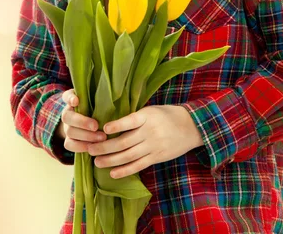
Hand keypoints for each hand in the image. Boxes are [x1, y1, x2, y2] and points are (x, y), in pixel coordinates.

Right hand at [58, 89, 106, 151]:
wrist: (92, 123)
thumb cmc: (100, 109)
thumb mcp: (100, 101)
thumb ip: (102, 98)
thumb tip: (116, 94)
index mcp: (74, 99)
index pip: (67, 96)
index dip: (70, 98)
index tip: (76, 101)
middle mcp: (68, 112)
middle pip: (67, 116)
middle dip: (82, 122)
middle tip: (96, 126)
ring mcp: (67, 127)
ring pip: (69, 132)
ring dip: (86, 136)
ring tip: (102, 138)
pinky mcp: (68, 140)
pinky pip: (69, 144)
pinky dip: (81, 147)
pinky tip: (93, 147)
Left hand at [87, 104, 203, 178]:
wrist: (191, 126)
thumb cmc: (168, 115)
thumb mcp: (152, 110)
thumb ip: (136, 117)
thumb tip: (112, 124)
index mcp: (148, 116)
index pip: (130, 121)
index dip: (116, 126)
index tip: (103, 129)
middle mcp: (150, 132)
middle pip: (124, 142)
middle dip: (105, 146)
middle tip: (90, 149)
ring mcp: (153, 146)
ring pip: (128, 156)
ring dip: (110, 160)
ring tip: (96, 161)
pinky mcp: (156, 157)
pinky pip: (138, 166)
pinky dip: (124, 170)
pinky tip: (112, 172)